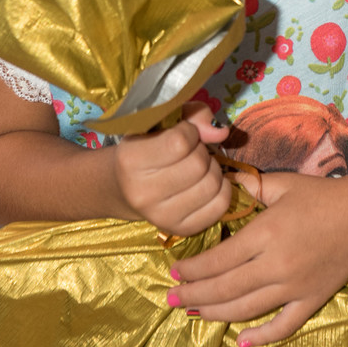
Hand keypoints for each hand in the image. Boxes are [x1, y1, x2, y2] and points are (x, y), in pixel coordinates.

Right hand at [113, 103, 230, 234]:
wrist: (125, 188)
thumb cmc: (146, 147)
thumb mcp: (161, 122)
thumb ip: (192, 116)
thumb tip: (221, 133)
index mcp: (131, 160)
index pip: (180, 141)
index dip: (190, 131)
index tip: (183, 133)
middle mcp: (142, 193)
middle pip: (198, 164)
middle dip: (201, 151)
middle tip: (191, 152)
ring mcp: (161, 216)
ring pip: (211, 185)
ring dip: (213, 169)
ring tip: (198, 168)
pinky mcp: (180, 229)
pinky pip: (220, 206)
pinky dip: (222, 189)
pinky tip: (206, 183)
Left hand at [169, 171, 347, 346]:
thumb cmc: (321, 195)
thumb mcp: (281, 184)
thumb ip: (249, 188)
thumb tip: (222, 185)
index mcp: (265, 234)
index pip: (219, 259)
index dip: (193, 269)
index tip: (174, 271)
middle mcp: (276, 265)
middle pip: (225, 288)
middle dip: (194, 295)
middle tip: (171, 297)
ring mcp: (294, 287)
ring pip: (246, 309)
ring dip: (216, 314)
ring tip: (194, 313)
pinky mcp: (311, 300)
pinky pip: (283, 326)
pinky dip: (261, 337)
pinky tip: (241, 342)